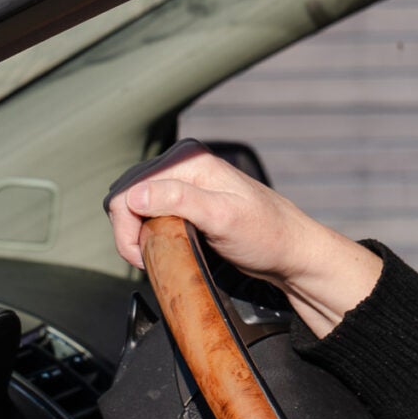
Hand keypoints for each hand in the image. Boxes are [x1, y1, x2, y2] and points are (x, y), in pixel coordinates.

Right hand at [106, 144, 381, 336]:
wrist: (291, 251)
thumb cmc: (265, 234)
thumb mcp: (222, 218)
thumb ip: (179, 201)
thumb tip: (135, 196)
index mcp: (188, 159)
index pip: (129, 189)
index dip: (126, 226)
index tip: (142, 256)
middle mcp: (182, 164)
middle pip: (126, 196)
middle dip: (129, 232)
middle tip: (149, 260)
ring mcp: (182, 182)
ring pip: (134, 207)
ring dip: (138, 235)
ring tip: (158, 256)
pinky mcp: (185, 201)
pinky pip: (148, 214)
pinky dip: (148, 234)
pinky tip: (164, 249)